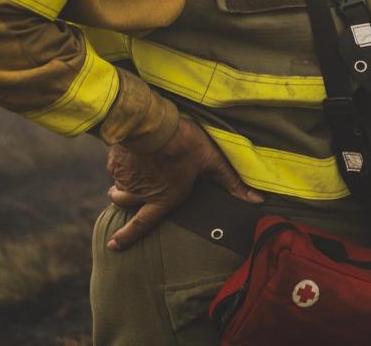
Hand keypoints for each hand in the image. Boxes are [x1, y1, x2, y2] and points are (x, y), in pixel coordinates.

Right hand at [105, 116, 261, 250]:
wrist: (152, 125)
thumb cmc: (184, 144)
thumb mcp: (212, 161)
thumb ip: (231, 182)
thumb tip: (257, 201)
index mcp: (163, 197)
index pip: (143, 224)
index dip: (128, 237)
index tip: (113, 246)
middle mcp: (139, 192)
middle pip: (123, 203)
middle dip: (121, 202)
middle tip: (119, 197)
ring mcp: (124, 178)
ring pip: (116, 185)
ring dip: (119, 183)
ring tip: (126, 175)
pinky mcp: (115, 162)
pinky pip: (113, 168)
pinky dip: (119, 164)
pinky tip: (126, 154)